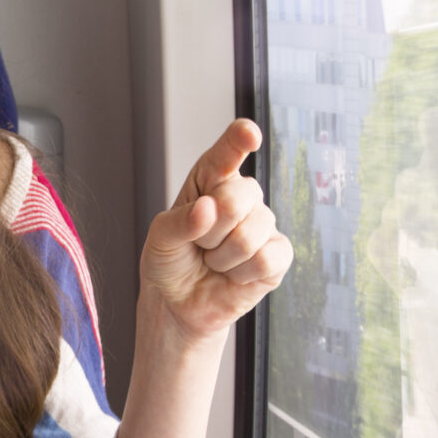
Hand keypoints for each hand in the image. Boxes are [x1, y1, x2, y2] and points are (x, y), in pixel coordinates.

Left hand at [138, 120, 290, 342]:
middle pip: (238, 198)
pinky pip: (266, 259)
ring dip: (221, 257)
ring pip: (250, 234)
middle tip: (199, 244)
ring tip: (213, 261)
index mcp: (211, 180)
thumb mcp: (159, 239)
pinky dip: (240, 274)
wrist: (179, 302)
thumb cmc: (170, 261)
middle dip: (210, 231)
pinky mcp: (278, 255)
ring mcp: (263, 224)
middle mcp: (242, 196)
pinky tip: (233, 274)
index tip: (248, 135)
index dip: (238, 140)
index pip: (227, 153)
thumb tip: (208, 209)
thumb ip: (178, 222)